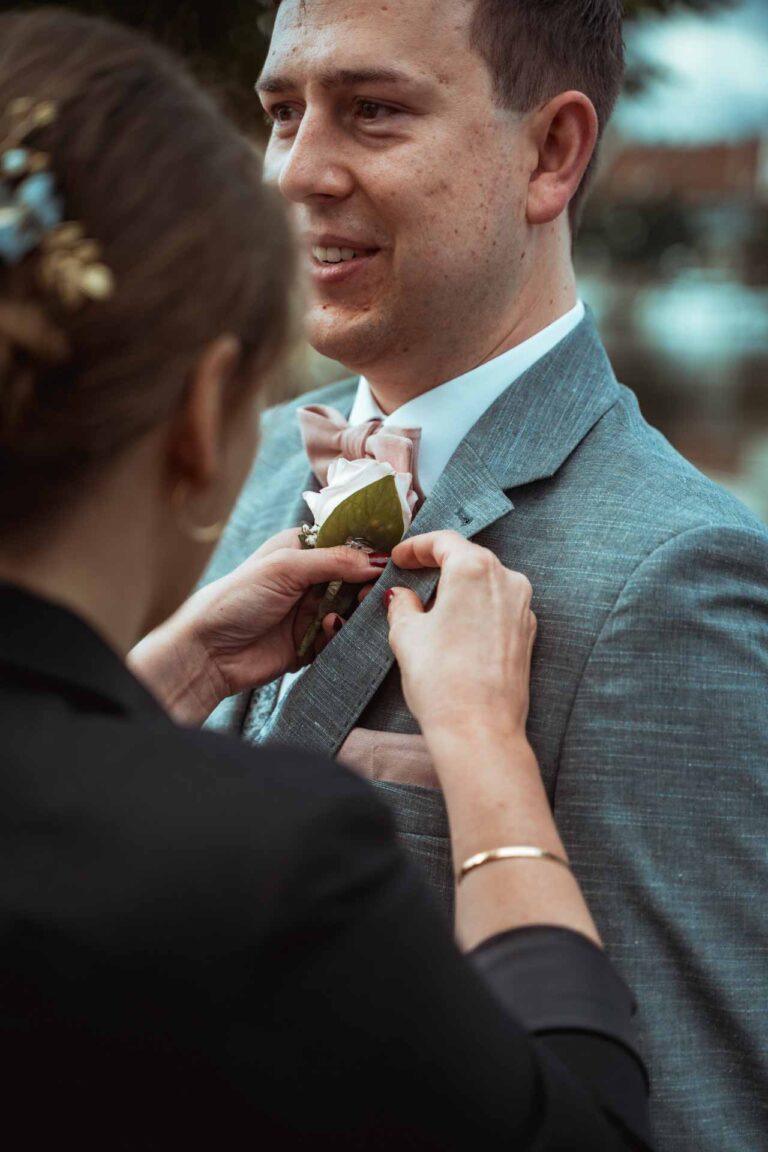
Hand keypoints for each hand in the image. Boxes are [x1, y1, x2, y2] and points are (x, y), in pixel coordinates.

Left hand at [130, 530, 383, 723]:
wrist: (209, 652)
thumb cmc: (236, 599)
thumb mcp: (285, 568)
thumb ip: (334, 560)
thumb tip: (379, 559)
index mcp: (301, 549)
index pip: (347, 542)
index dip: (370, 549)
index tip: (390, 559)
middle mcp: (309, 578)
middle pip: (356, 577)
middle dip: (366, 585)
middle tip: (370, 594)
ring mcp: (311, 610)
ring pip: (352, 609)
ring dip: (354, 612)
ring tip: (340, 617)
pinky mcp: (311, 641)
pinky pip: (340, 637)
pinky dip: (338, 636)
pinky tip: (326, 633)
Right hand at [386, 531, 535, 740]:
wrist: (480, 730)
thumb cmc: (443, 681)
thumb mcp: (407, 635)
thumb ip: (402, 605)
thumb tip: (401, 596)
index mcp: (474, 570)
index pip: (444, 541)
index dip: (416, 546)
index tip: (400, 557)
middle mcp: (506, 581)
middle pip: (468, 558)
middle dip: (438, 564)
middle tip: (411, 573)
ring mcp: (522, 608)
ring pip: (485, 582)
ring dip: (458, 586)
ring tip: (430, 604)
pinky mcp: (527, 634)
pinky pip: (498, 606)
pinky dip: (476, 607)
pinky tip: (455, 626)